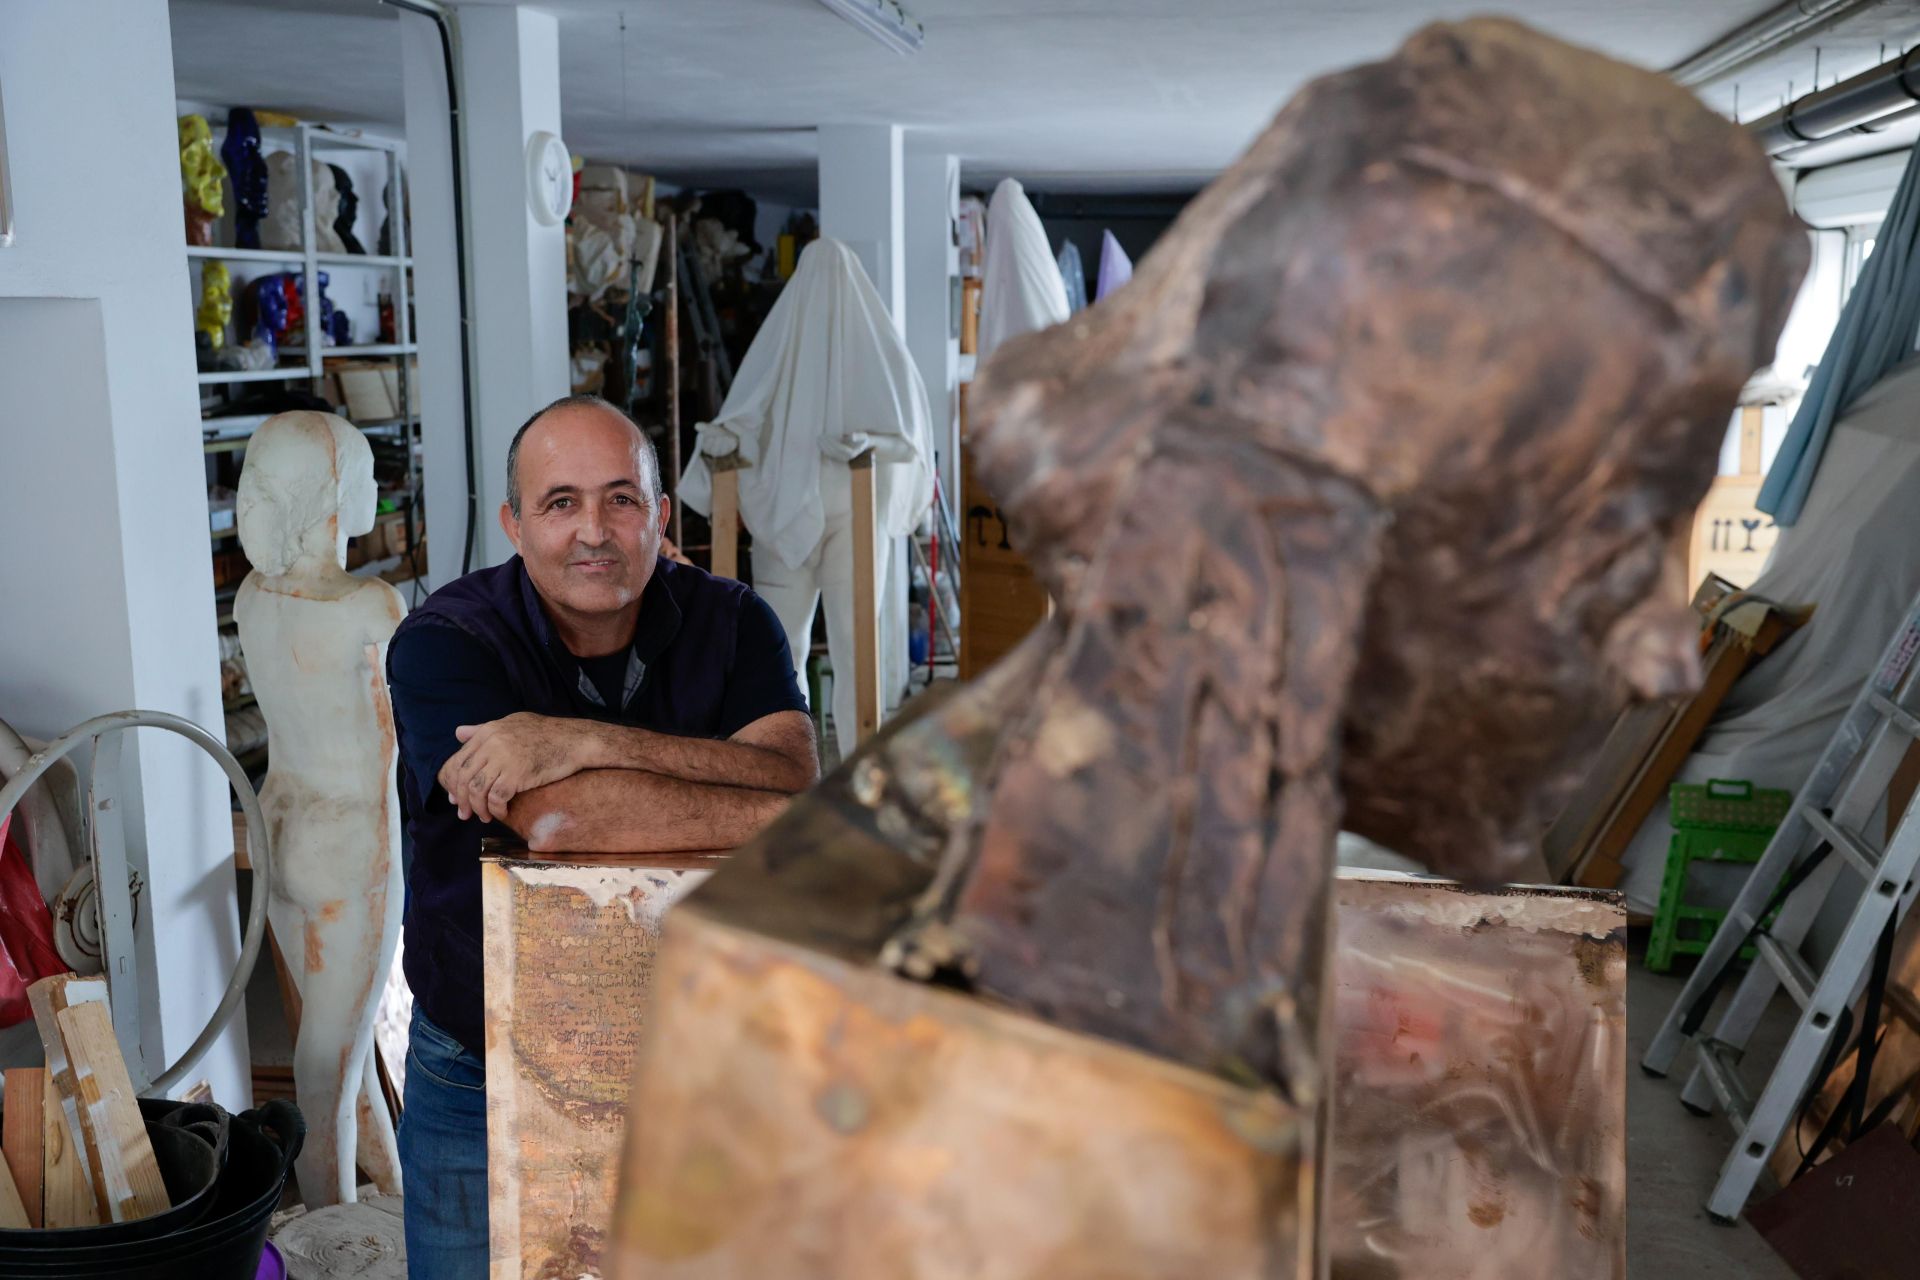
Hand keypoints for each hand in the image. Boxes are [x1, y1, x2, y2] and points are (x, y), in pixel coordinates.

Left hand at [438, 713, 593, 823]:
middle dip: (461, 800)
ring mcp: (504, 758)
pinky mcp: (517, 774)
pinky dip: (496, 810)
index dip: (452, 783)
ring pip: (477, 790)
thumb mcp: (512, 722)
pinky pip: (496, 798)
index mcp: (488, 732)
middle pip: (463, 777)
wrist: (574, 740)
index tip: (456, 798)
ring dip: (478, 808)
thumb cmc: (546, 732)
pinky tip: (502, 814)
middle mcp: (492, 743)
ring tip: (484, 817)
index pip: (457, 761)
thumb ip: (483, 729)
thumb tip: (458, 733)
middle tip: (464, 814)